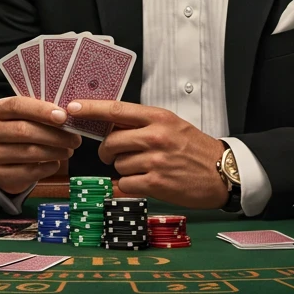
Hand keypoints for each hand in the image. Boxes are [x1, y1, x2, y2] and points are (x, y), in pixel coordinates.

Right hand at [0, 97, 81, 194]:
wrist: (4, 160)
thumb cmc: (20, 132)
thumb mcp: (24, 117)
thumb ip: (40, 113)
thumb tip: (68, 116)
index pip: (16, 106)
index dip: (41, 110)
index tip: (64, 117)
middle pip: (24, 131)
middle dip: (54, 135)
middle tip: (75, 139)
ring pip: (28, 152)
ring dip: (54, 151)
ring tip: (69, 150)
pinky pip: (28, 171)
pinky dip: (47, 167)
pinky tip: (56, 163)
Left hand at [74, 100, 229, 208]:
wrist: (222, 172)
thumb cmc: (194, 148)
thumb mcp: (172, 125)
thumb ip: (142, 123)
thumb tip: (109, 124)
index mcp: (158, 118)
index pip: (116, 110)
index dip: (90, 109)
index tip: (72, 108)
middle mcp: (156, 136)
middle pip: (111, 141)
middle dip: (107, 150)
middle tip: (114, 154)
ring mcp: (155, 160)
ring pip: (117, 164)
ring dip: (124, 168)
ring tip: (145, 168)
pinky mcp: (156, 183)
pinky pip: (125, 183)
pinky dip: (131, 184)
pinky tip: (147, 181)